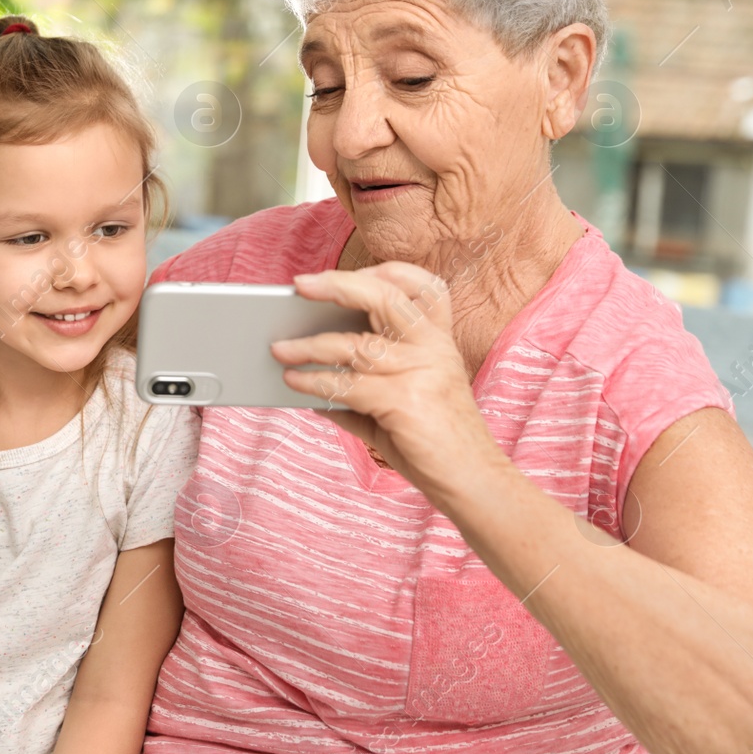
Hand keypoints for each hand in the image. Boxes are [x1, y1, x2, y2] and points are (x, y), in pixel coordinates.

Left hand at [271, 261, 506, 500]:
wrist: (473, 482)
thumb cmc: (434, 441)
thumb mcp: (401, 401)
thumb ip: (360, 385)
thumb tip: (305, 376)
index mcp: (437, 340)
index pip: (424, 286)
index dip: (387, 271)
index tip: (346, 272)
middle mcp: (433, 348)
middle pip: (385, 296)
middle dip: (338, 285)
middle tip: (300, 284)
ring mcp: (421, 372)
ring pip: (354, 344)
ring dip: (308, 346)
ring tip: (279, 349)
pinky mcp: (405, 402)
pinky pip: (346, 384)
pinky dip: (313, 381)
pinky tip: (294, 382)